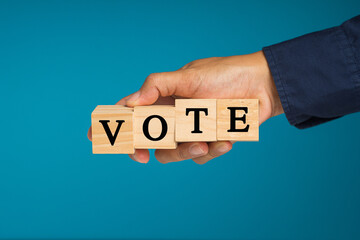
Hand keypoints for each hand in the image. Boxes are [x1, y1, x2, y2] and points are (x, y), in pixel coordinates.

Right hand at [87, 51, 282, 163]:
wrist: (261, 87)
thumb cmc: (225, 74)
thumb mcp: (188, 75)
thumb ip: (157, 85)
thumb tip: (131, 101)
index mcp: (163, 99)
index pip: (131, 112)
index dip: (112, 124)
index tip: (95, 136)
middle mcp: (173, 117)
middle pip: (146, 140)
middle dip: (141, 149)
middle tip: (140, 155)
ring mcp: (190, 131)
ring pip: (172, 154)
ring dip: (186, 151)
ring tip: (205, 140)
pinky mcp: (209, 142)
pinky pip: (201, 156)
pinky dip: (213, 150)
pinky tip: (226, 138)